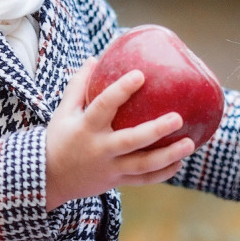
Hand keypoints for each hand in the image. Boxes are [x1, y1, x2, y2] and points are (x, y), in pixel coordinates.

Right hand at [45, 59, 194, 210]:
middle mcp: (100, 148)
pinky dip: (163, 173)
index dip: (121, 90)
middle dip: (156, 130)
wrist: (49, 179)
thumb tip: (94, 58)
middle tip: (178, 117)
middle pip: (131, 140)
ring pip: (142, 165)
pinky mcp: (117, 181)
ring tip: (190, 143)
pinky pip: (143, 180)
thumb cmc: (59, 139)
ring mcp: (110, 168)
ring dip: (168, 155)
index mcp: (86, 127)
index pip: (104, 105)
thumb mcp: (63, 112)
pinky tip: (179, 162)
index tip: (140, 75)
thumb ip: (78, 85)